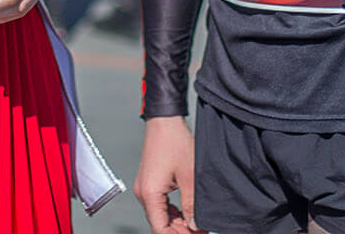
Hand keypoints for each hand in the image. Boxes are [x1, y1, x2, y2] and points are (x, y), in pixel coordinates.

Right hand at [133, 115, 197, 233]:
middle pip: (160, 225)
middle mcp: (143, 193)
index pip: (160, 229)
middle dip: (180, 231)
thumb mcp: (190, 176)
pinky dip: (173, 213)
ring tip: (197, 225)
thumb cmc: (174, 142)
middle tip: (200, 231)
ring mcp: (145, 188)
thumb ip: (192, 205)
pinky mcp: (149, 183)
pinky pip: (159, 206)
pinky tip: (187, 215)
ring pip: (160, 216)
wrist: (164, 121)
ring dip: (177, 224)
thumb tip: (195, 226)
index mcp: (150, 194)